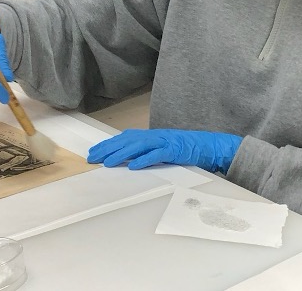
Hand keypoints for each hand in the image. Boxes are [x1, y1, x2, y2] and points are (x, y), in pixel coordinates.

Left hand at [87, 129, 241, 173]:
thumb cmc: (185, 149)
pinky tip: (133, 166)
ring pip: (139, 146)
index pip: (124, 138)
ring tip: (107, 163)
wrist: (209, 145)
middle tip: (92, 158)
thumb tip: (127, 159)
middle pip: (127, 140)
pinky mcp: (174, 150)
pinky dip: (145, 160)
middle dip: (108, 149)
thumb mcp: (162, 148)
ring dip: (121, 154)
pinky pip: (158, 155)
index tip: (93, 153)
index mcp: (150, 135)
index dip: (108, 144)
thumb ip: (146, 151)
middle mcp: (155, 135)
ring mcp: (164, 141)